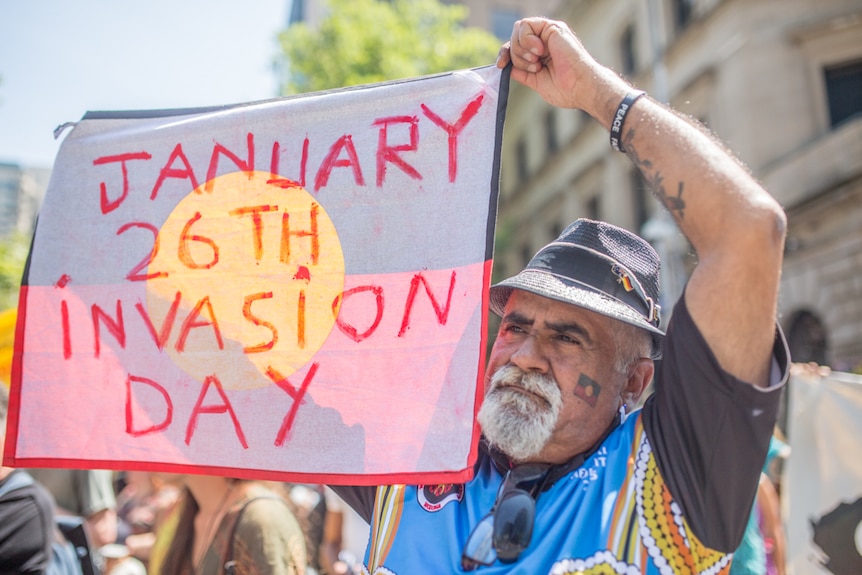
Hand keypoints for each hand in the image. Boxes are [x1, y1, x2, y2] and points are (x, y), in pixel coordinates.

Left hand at [496, 18, 611, 112]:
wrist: (580, 88)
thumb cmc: (565, 89)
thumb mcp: (535, 81)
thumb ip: (521, 72)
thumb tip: (506, 67)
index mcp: (541, 53)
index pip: (515, 47)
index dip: (505, 54)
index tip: (500, 65)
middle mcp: (544, 41)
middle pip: (514, 38)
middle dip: (515, 55)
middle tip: (534, 68)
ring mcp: (548, 33)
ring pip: (518, 30)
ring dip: (521, 50)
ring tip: (537, 62)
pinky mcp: (552, 28)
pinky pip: (526, 25)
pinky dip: (526, 40)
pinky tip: (539, 52)